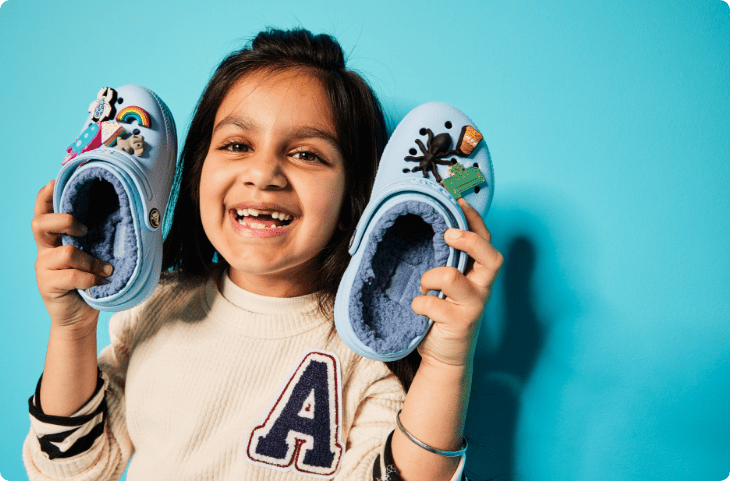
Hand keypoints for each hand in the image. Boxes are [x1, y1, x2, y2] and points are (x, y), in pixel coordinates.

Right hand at [32, 180, 111, 334]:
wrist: (81, 317)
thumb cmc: (93, 280)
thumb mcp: (97, 255)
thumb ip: (101, 238)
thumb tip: (136, 216)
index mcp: (55, 238)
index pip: (43, 211)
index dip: (45, 196)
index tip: (55, 181)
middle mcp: (45, 250)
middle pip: (40, 223)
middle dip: (65, 221)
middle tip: (86, 230)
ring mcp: (43, 267)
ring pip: (67, 252)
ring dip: (92, 261)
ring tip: (105, 269)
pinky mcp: (47, 285)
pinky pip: (72, 275)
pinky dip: (91, 278)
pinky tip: (100, 282)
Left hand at [412, 197, 502, 366]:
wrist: (444, 356)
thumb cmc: (443, 314)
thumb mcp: (447, 285)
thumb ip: (446, 263)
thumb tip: (430, 230)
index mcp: (479, 274)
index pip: (487, 241)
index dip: (475, 220)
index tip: (458, 201)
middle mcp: (482, 288)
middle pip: (490, 256)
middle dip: (468, 240)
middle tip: (447, 235)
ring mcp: (473, 306)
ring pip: (451, 276)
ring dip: (429, 278)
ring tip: (425, 288)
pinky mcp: (459, 323)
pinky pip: (430, 303)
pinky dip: (418, 304)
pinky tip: (419, 310)